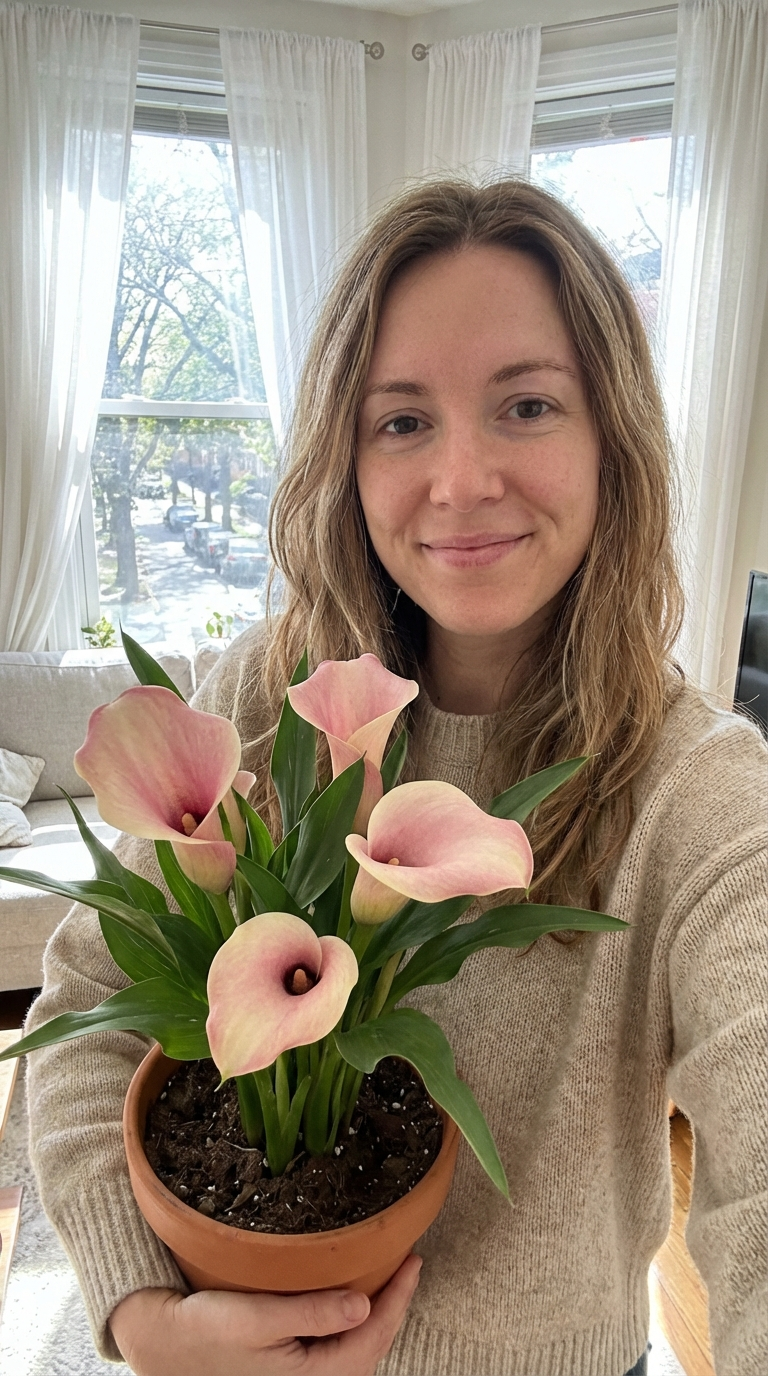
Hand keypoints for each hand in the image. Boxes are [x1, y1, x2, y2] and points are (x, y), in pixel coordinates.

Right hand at [109, 1254, 421, 1375]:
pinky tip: (347, 1302)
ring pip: (352, 1352)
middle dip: (392, 1308)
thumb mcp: (260, 1316)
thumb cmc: (204, 1331)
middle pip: (369, 1348)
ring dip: (372, 1318)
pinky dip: (347, 1325)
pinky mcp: (286, 1372)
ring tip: (385, 1281)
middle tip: (408, 1266)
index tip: (415, 1261)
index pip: (373, 1336)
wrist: (160, 1345)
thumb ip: (313, 1312)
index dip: (399, 1298)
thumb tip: (365, 1303)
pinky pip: (332, 1351)